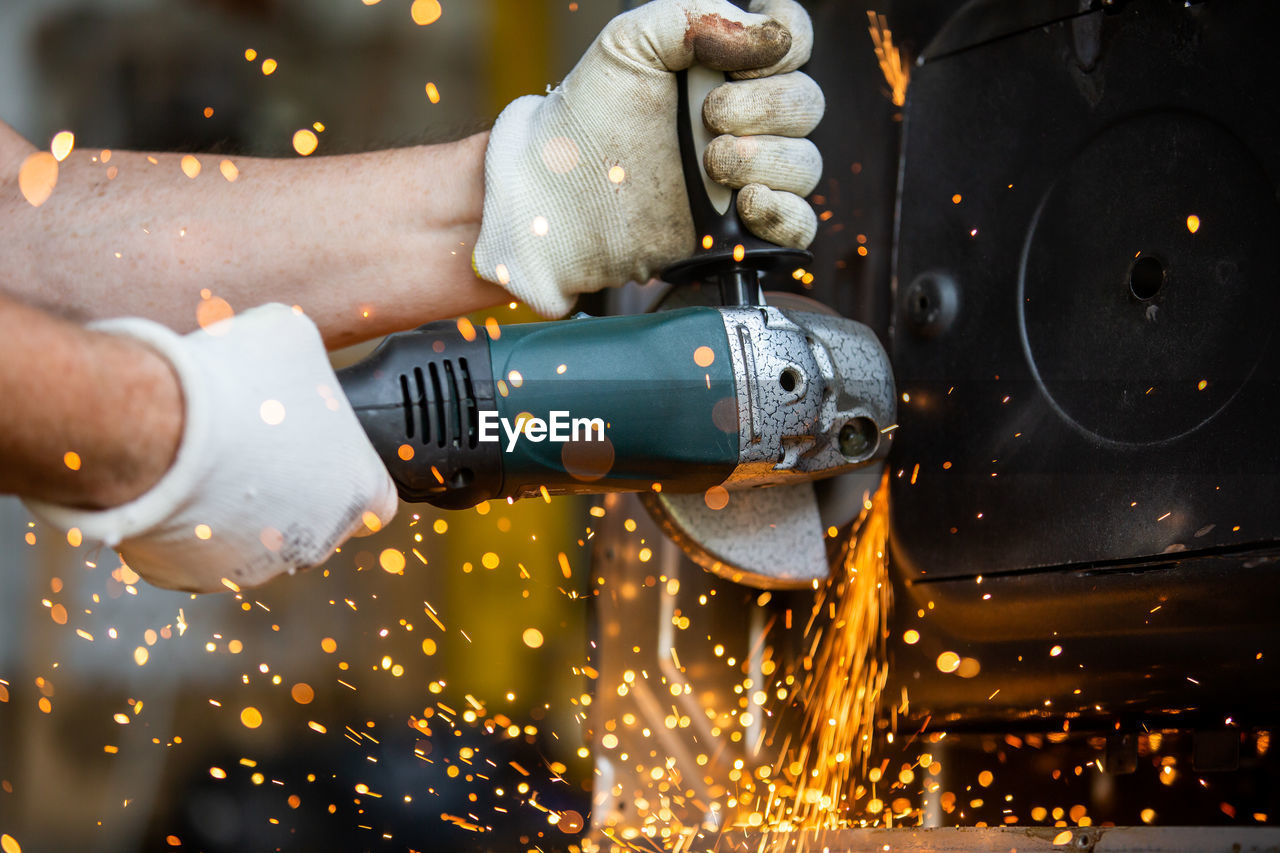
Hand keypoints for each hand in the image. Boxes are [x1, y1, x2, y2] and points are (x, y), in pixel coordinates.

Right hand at [24, 304, 397, 592]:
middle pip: (312, 516)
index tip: (320, 448)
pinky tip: (175, 480)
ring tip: (208, 454)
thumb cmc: (236, 384)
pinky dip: (188, 522)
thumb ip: (309, 360)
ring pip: (252, 536)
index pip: (375, 496)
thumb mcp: (292, 337)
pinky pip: (197, 549)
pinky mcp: (197, 577)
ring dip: (236, 505)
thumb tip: (294, 357)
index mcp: (360, 490)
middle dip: (286, 484)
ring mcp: (257, 566)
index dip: (346, 469)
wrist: (157, 429)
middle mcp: (319, 541)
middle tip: (253, 440)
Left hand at [473, 0, 823, 316]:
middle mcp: (746, 120)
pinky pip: (801, 224)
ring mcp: (747, 176)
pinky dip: (785, 213)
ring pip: (806, 164)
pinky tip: (747, 204)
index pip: (794, 41)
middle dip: (764, 108)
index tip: (744, 57)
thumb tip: (767, 32)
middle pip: (806, 103)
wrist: (558, 199)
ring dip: (768, 160)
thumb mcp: (629, 42)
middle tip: (708, 118)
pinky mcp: (741, 230)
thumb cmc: (585, 119)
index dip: (786, 44)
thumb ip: (694, 16)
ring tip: (713, 164)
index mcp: (726, 67)